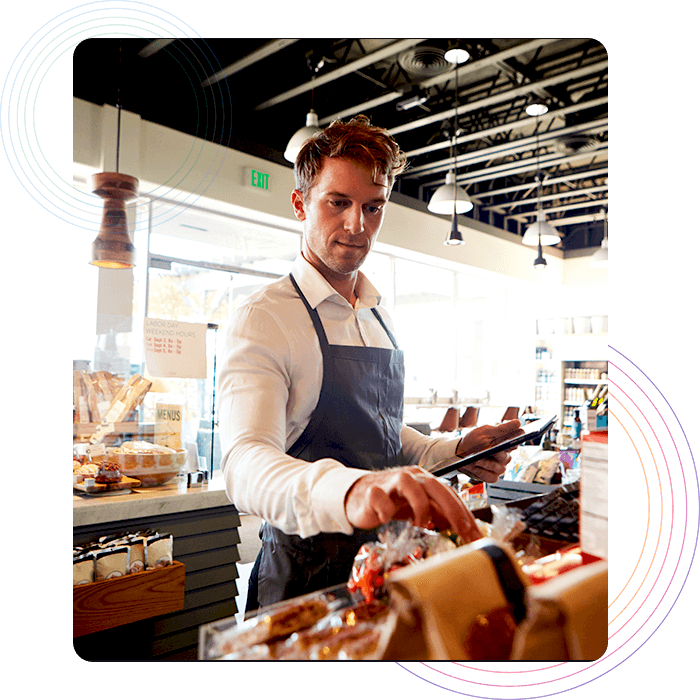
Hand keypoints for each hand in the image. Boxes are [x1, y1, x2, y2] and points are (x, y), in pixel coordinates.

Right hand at [344, 466, 481, 543]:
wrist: (359, 496)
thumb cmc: (392, 502)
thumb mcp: (418, 508)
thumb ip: (437, 514)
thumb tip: (461, 529)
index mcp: (424, 481)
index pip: (449, 494)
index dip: (464, 514)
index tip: (474, 535)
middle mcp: (411, 477)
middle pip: (435, 486)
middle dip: (452, 510)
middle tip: (461, 531)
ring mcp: (391, 481)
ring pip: (410, 484)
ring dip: (419, 507)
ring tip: (418, 524)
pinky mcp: (372, 490)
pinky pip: (380, 497)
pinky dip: (385, 510)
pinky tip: (385, 519)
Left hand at [455, 419, 523, 482]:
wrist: (459, 452)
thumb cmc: (474, 440)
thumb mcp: (485, 431)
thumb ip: (501, 429)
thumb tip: (518, 422)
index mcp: (505, 443)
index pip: (516, 442)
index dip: (516, 441)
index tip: (514, 439)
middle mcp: (505, 456)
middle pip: (507, 458)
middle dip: (499, 454)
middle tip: (494, 451)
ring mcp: (499, 468)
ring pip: (499, 468)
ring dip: (486, 463)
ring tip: (476, 459)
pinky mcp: (492, 477)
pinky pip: (491, 477)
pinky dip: (480, 471)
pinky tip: (473, 466)